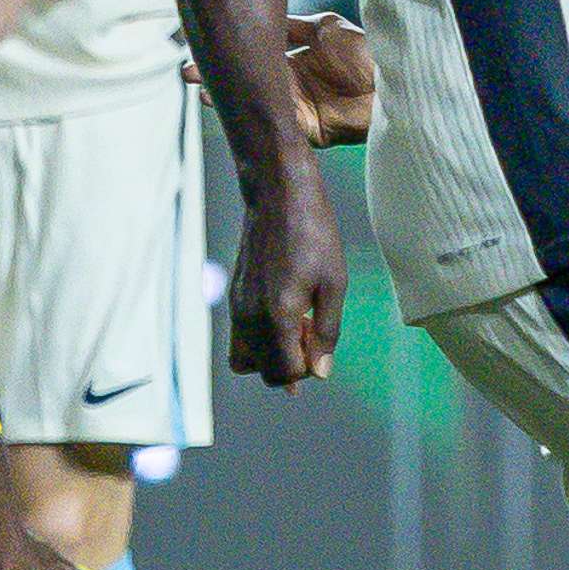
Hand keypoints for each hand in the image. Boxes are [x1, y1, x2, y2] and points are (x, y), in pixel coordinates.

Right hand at [185, 9, 380, 143]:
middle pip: (249, 81)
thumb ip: (294, 25)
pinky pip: (275, 121)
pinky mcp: (306, 129)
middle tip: (188, 71)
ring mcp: (296, 107)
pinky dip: (255, 113)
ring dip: (229, 96)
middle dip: (218, 77)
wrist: (391, 80)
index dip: (233, 53)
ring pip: (256, 102)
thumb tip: (267, 16)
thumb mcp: (325, 27)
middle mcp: (291, 85)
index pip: (256, 57)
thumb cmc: (365, 51)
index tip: (206, 44)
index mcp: (295, 61)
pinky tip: (236, 104)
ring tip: (202, 88)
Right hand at [225, 187, 347, 385]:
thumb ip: (327, 331)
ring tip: (296, 323)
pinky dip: (261, 336)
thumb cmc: (313, 233)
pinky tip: (285, 308)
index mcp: (276, 315)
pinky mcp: (234, 296)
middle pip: (263, 372)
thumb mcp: (334, 283)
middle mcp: (249, 317)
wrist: (278, 195)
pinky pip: (240, 336)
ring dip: (271, 353)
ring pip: (244, 358)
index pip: (285, 373)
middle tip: (310, 330)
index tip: (320, 338)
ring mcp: (237, 307)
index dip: (308, 368)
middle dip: (289, 364)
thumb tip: (321, 371)